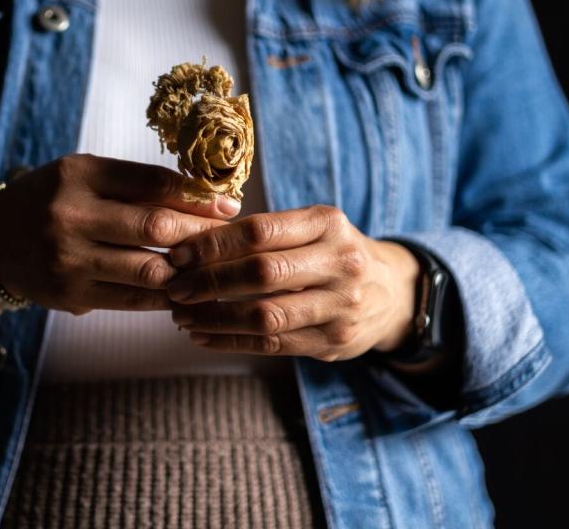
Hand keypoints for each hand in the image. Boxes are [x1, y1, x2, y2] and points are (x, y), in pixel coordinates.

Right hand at [0, 153, 241, 314]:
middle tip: (227, 238)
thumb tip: (204, 197)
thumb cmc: (52, 199)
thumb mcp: (85, 175)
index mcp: (78, 175)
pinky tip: (184, 290)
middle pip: (156, 227)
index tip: (227, 205)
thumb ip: (135, 183)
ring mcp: (69, 260)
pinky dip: (164, 296)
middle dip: (201, 234)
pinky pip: (133, 299)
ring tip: (210, 267)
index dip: (197, 196)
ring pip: (150, 270)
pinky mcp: (71, 295)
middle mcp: (71, 216)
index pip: (153, 183)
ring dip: (188, 271)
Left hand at [165, 205, 419, 361]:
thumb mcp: (312, 228)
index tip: (178, 254)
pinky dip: (231, 342)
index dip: (212, 244)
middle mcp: (339, 263)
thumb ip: (264, 231)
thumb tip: (192, 240)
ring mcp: (340, 306)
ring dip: (215, 317)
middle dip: (209, 282)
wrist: (393, 292)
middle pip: (261, 273)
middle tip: (175, 289)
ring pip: (265, 316)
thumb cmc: (332, 253)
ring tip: (182, 316)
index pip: (259, 231)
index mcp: (327, 224)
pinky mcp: (333, 342)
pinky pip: (272, 345)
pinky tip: (203, 336)